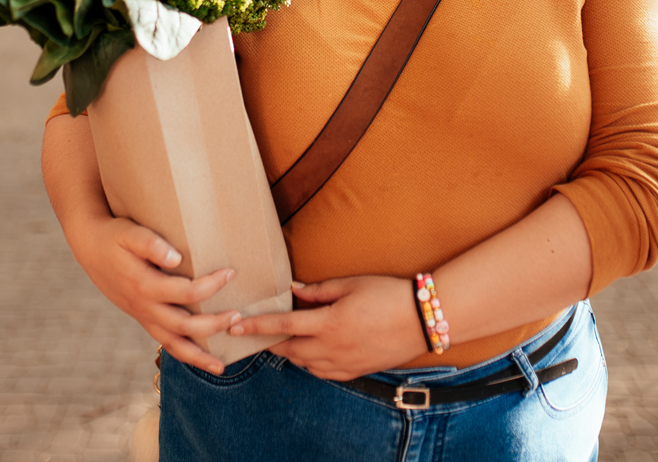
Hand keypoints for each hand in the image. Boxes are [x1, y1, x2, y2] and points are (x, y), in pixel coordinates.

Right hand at [67, 213, 239, 374]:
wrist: (90, 247)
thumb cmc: (114, 236)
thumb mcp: (130, 233)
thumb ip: (151, 244)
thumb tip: (176, 258)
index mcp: (144, 285)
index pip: (185, 292)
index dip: (211, 286)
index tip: (230, 273)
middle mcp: (144, 307)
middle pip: (183, 325)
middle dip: (213, 324)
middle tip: (237, 316)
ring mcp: (142, 316)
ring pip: (172, 345)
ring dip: (198, 356)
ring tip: (222, 366)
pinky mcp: (142, 319)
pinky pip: (164, 342)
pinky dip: (183, 354)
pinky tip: (200, 359)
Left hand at [228, 275, 426, 380]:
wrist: (423, 319)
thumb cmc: (389, 295)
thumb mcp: (352, 284)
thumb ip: (320, 290)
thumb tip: (295, 291)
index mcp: (329, 323)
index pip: (283, 326)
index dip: (256, 327)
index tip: (235, 328)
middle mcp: (332, 348)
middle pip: (289, 349)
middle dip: (271, 343)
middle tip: (257, 334)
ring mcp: (344, 363)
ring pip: (305, 363)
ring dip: (291, 352)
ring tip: (285, 340)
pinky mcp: (356, 371)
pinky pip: (324, 372)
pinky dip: (312, 364)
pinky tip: (313, 353)